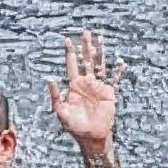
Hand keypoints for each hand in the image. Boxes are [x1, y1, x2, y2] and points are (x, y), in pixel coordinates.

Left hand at [48, 28, 120, 157]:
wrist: (90, 136)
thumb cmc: (74, 126)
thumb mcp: (60, 111)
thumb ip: (54, 95)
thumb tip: (48, 78)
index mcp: (73, 85)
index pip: (71, 65)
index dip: (70, 53)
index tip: (67, 40)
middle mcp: (86, 83)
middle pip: (86, 60)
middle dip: (85, 46)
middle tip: (86, 31)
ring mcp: (98, 87)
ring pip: (100, 65)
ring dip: (100, 53)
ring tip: (100, 38)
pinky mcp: (109, 93)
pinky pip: (114, 80)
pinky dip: (117, 71)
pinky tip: (119, 61)